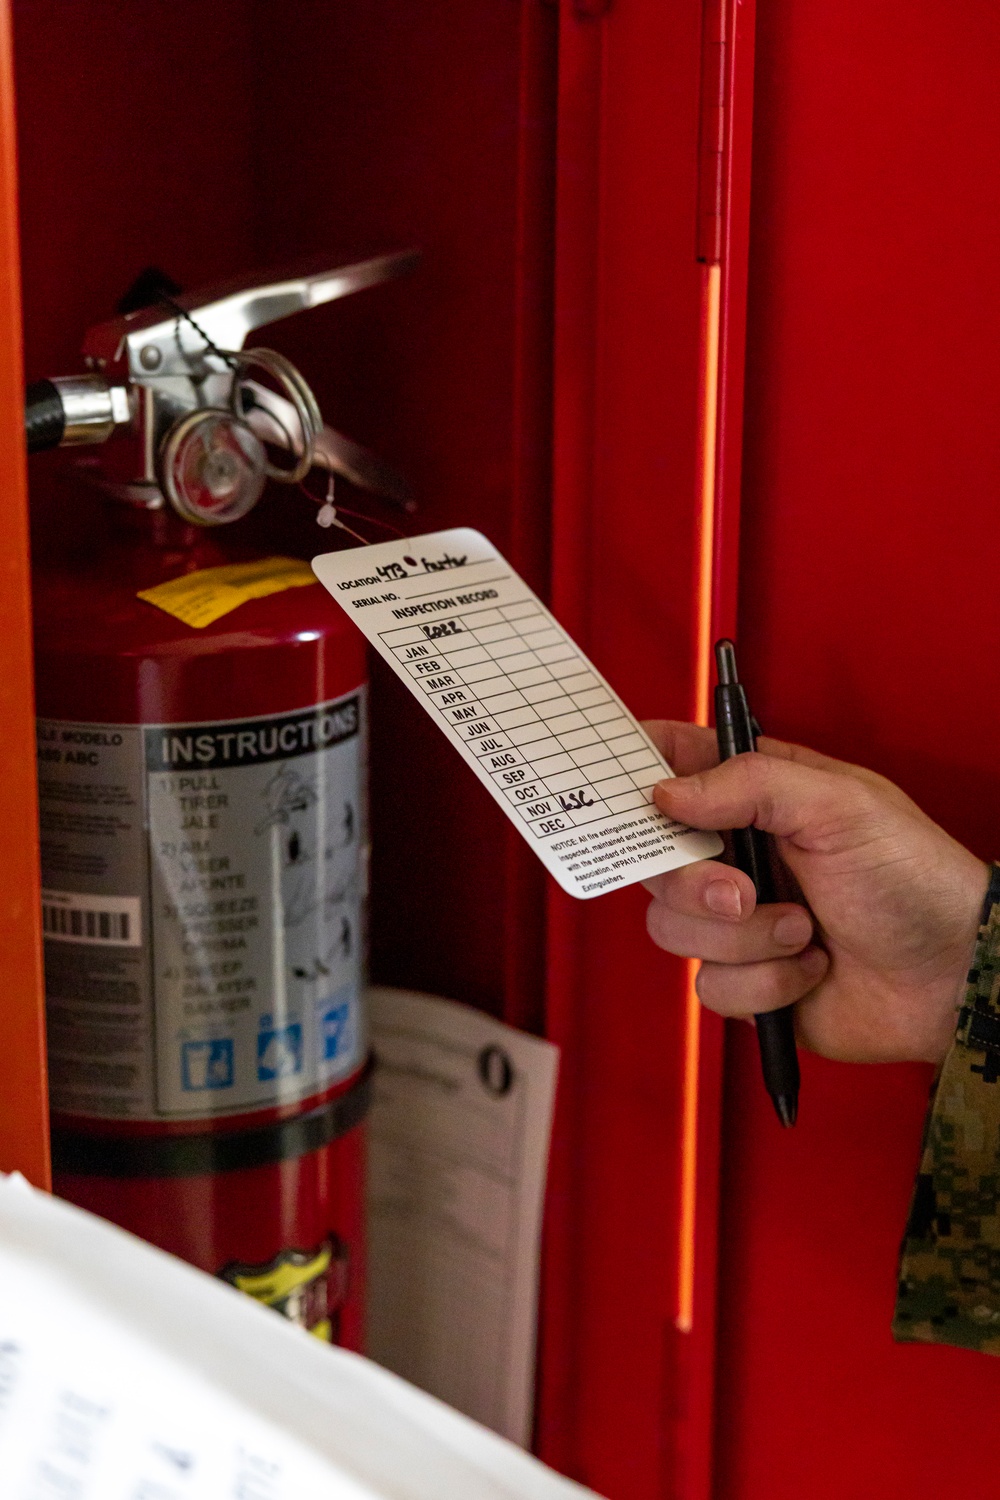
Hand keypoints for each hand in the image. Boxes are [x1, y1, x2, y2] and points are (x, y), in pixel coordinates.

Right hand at [642, 721, 989, 1064]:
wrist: (951, 977)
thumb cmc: (915, 879)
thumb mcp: (841, 806)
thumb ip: (751, 783)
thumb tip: (668, 792)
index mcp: (756, 796)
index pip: (675, 765)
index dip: (639, 773)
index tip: (632, 791)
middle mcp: (737, 856)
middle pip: (654, 860)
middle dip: (695, 884)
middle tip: (744, 892)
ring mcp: (736, 921)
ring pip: (674, 928)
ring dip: (746, 939)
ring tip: (804, 930)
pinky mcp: (745, 979)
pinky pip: (711, 986)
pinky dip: (765, 983)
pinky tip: (810, 968)